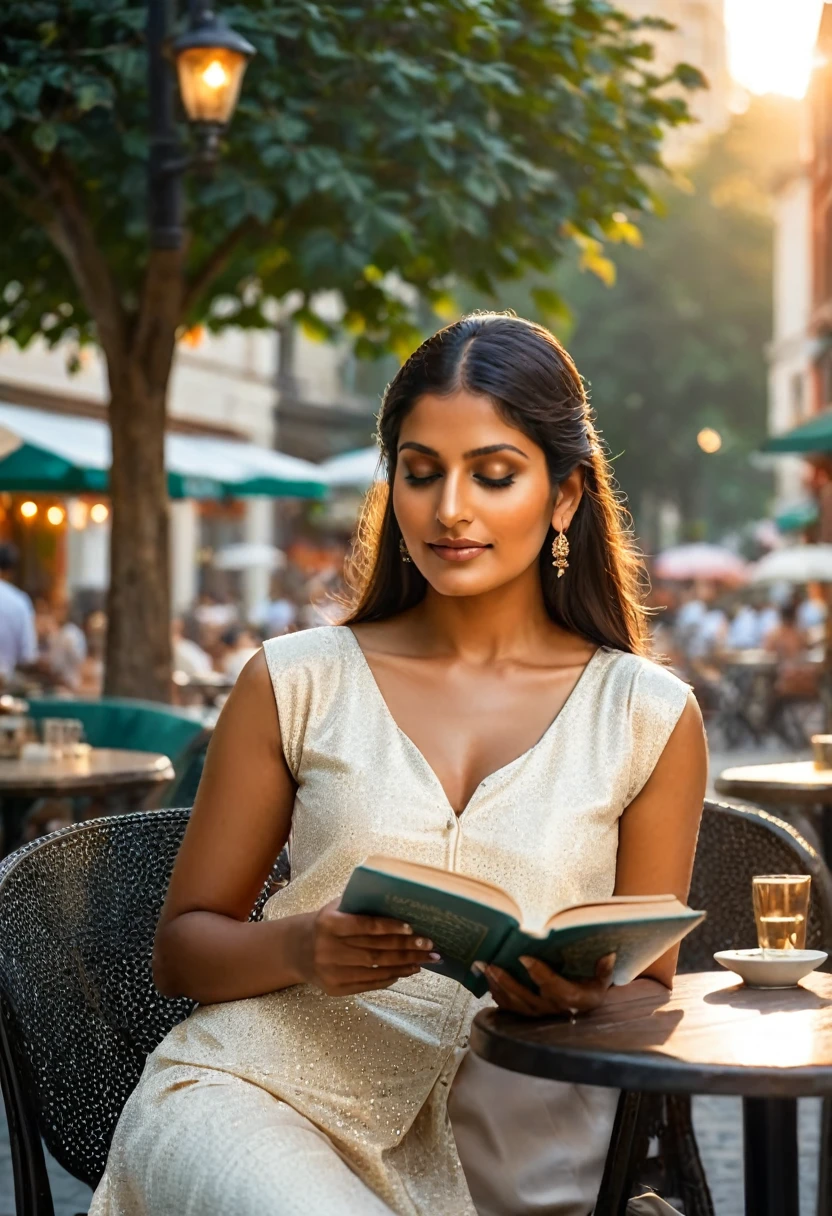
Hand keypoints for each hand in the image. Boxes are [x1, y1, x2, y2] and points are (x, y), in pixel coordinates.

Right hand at [292, 899, 440, 996]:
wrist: (295, 950)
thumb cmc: (325, 924)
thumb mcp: (336, 908)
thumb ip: (361, 905)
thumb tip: (399, 903)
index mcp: (328, 923)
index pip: (365, 926)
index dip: (390, 927)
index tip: (413, 927)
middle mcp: (327, 948)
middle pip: (375, 950)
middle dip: (407, 948)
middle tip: (429, 946)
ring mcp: (331, 971)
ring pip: (375, 969)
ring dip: (404, 965)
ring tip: (424, 961)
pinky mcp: (335, 989)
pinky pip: (369, 984)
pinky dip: (390, 977)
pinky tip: (406, 971)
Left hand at [478, 953, 615, 1017]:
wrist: (585, 1006)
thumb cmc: (591, 987)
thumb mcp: (603, 980)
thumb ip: (604, 969)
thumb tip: (608, 955)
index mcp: (573, 999)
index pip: (554, 988)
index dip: (538, 974)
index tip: (523, 957)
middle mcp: (554, 1010)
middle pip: (526, 998)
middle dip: (506, 981)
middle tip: (491, 964)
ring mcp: (539, 1015)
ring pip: (514, 1005)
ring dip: (497, 986)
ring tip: (484, 968)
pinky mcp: (529, 1015)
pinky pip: (510, 1008)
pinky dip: (497, 995)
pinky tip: (488, 980)